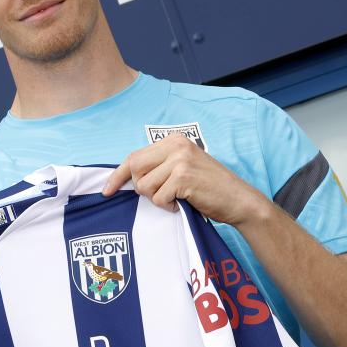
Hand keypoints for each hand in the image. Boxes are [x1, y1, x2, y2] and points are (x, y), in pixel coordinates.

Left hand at [102, 133, 272, 227]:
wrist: (239, 200)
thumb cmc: (208, 187)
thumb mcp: (182, 167)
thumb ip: (158, 166)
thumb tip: (124, 177)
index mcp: (173, 140)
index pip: (134, 156)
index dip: (118, 175)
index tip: (107, 189)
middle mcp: (175, 145)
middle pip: (135, 169)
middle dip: (141, 188)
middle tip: (161, 195)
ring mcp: (179, 160)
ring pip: (145, 186)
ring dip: (157, 198)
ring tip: (176, 197)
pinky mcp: (183, 177)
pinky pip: (158, 198)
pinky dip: (167, 206)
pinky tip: (182, 203)